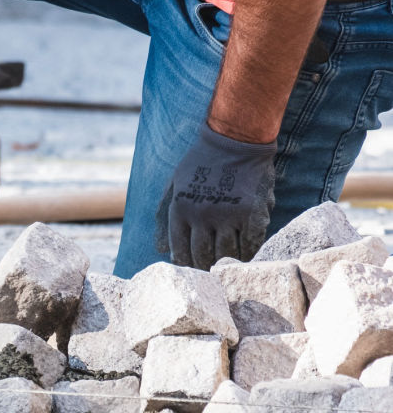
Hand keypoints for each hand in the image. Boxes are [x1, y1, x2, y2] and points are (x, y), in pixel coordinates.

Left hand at [156, 122, 277, 269]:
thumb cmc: (201, 162)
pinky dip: (248, 252)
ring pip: (226, 253)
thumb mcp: (174, 185)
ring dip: (226, 262)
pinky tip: (246, 254)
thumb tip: (159, 248)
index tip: (190, 270)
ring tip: (226, 266)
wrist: (235, 140)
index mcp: (180, 210)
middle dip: (204, 266)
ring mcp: (228, 215)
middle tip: (209, 272)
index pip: (179, 250)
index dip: (185, 264)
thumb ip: (164, 215)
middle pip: (202, 255)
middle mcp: (202, 215)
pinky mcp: (252, 214)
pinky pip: (250, 244)